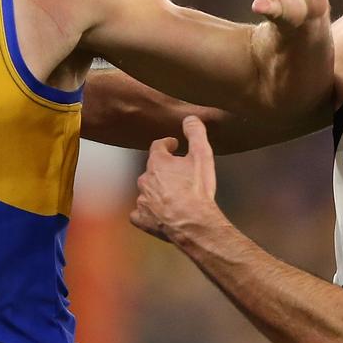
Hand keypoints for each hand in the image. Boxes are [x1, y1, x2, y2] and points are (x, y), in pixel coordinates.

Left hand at [131, 116, 224, 243]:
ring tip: (171, 195)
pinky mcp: (142, 219)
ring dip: (156, 190)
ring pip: (146, 191)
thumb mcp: (202, 156)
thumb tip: (190, 118)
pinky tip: (157, 214)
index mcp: (158, 163)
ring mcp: (142, 200)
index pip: (158, 146)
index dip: (167, 144)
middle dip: (163, 170)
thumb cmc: (197, 190)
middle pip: (151, 169)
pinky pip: (140, 212)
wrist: (193, 224)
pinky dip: (147, 212)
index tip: (174, 145)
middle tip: (178, 174)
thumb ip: (196, 133)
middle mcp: (145, 179)